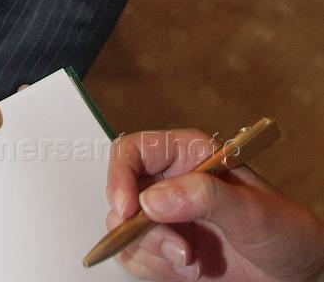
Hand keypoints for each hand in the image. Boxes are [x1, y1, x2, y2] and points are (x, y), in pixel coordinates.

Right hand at [106, 128, 323, 281]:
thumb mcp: (252, 211)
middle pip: (123, 195)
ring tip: (192, 262)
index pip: (133, 151)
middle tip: (178, 248)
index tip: (127, 209)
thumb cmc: (287, 231)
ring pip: (126, 231)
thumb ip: (205, 197)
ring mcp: (168, 219)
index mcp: (188, 155)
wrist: (300, 276)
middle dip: (142, 228)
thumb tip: (154, 198)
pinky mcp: (167, 250)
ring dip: (152, 253)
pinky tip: (189, 270)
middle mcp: (172, 183)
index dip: (120, 175)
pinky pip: (137, 258)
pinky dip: (155, 269)